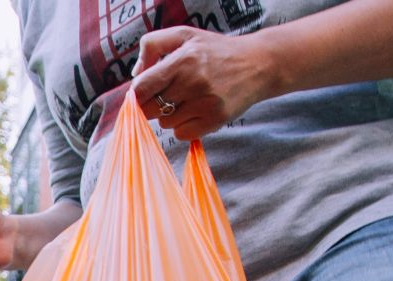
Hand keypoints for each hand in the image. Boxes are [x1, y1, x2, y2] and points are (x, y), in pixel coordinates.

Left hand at [132, 27, 281, 141]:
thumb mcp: (184, 35)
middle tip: (167, 95)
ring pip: (165, 123)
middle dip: (152, 105)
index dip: (136, 94)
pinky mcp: (214, 120)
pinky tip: (196, 112)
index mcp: (182, 60)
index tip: (141, 94)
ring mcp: (204, 103)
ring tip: (188, 99)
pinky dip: (184, 127)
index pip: (141, 88)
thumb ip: (153, 45)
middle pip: (149, 109)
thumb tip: (135, 74)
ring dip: (170, 115)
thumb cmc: (215, 50)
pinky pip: (181, 134)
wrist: (258, 64)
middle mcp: (193, 82)